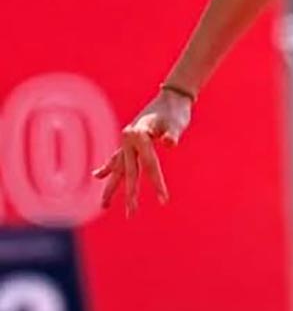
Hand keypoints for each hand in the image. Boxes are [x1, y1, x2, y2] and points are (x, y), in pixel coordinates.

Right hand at [94, 88, 191, 215]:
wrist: (171, 97)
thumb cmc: (175, 110)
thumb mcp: (177, 122)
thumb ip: (173, 133)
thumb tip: (169, 142)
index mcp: (139, 135)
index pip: (149, 164)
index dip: (156, 182)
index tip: (164, 200)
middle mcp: (128, 140)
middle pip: (130, 171)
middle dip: (130, 193)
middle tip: (131, 214)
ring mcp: (127, 142)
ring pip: (118, 169)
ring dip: (111, 187)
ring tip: (104, 206)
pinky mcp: (130, 142)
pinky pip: (117, 159)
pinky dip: (108, 168)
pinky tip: (97, 176)